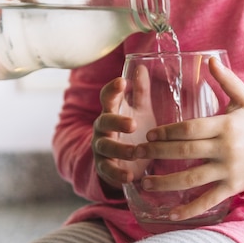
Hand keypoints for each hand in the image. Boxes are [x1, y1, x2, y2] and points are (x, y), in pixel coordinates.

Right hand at [92, 75, 155, 193]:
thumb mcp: (139, 111)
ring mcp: (101, 147)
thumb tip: (142, 67)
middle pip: (104, 121)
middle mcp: (102, 128)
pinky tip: (130, 176)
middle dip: (117, 121)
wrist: (123, 161)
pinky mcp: (104, 167)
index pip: (108, 97)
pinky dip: (118, 173)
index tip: (122, 82)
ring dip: (121, 149)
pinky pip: (108, 169)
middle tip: (133, 124)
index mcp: (112, 111)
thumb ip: (140, 92)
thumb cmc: (133, 131)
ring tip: (136, 152)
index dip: (113, 89)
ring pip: (105, 146)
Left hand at [133, 58, 243, 219]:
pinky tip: (169, 215)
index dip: (168, 131)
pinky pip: (208, 200)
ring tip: (144, 182)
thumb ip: (227, 81)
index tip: (150, 133)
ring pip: (191, 178)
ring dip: (165, 182)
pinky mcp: (232, 188)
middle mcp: (226, 149)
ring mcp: (229, 170)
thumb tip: (209, 58)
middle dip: (158, 153)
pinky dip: (189, 209)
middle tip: (136, 153)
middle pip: (185, 152)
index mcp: (226, 126)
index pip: (190, 128)